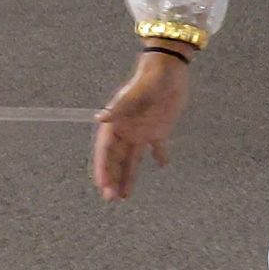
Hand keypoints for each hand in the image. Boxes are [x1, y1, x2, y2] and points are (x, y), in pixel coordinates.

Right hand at [93, 50, 190, 199]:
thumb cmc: (148, 80)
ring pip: (133, 159)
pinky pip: (158, 147)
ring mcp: (142, 131)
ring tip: (126, 196)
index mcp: (116, 123)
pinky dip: (160, 156)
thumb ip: (119, 108)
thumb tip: (100, 118)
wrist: (168, 70)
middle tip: (112, 199)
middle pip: (117, 159)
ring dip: (129, 176)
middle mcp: (126, 130)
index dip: (103, 168)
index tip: (103, 186)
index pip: (106, 151)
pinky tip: (162, 166)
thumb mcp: (134, 94)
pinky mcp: (159, 129)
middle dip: (114, 178)